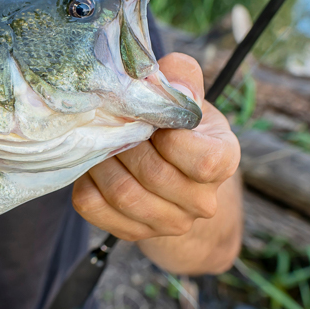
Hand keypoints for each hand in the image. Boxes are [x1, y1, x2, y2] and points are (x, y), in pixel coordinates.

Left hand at [72, 53, 240, 241]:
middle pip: (154, 174)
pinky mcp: (133, 231)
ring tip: (102, 141)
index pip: (202, 161)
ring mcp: (169, 222)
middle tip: (115, 123)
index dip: (169, 135)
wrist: (172, 170)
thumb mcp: (187, 95)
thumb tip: (165, 77)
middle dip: (127, 142)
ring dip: (104, 161)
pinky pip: (95, 208)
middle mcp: (203, 201)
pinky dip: (86, 182)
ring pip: (123, 194)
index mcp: (223, 161)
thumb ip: (181, 77)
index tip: (154, 119)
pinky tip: (94, 166)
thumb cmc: (179, 124)